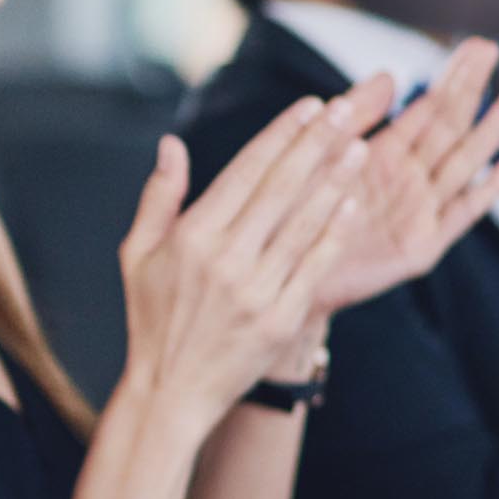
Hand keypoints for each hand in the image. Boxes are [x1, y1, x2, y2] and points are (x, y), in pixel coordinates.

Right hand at [115, 94, 369, 431]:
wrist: (170, 392)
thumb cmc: (152, 319)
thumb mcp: (137, 255)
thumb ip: (159, 197)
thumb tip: (171, 145)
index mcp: (191, 237)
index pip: (245, 172)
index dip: (281, 135)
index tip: (309, 107)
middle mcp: (225, 259)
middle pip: (281, 188)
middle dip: (317, 143)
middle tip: (348, 109)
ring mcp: (255, 290)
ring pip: (304, 222)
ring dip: (335, 181)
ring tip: (360, 147)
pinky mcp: (279, 318)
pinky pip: (314, 266)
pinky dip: (334, 233)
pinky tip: (351, 205)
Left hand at [316, 43, 498, 313]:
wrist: (278, 273)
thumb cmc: (292, 216)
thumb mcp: (321, 157)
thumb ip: (353, 120)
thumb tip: (389, 74)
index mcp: (383, 156)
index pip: (428, 110)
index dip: (453, 78)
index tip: (478, 44)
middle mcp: (407, 180)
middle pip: (450, 127)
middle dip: (471, 90)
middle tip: (493, 49)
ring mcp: (418, 211)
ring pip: (464, 162)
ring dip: (491, 129)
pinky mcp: (421, 246)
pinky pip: (463, 213)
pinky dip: (490, 189)